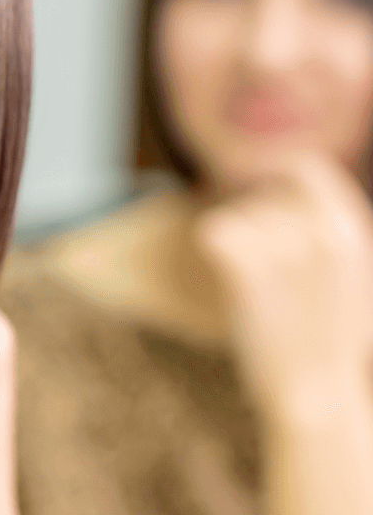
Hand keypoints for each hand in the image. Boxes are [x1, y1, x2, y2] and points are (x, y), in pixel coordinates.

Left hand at [196, 153, 372, 424]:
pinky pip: (212, 232)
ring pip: (236, 216)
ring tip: (265, 294)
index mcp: (351, 228)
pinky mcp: (247, 267)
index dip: (275, 174)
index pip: (304, 166)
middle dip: (255, 223)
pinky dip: (213, 252)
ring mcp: (284, 248)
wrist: (315, 399)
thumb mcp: (352, 271)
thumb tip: (291, 169)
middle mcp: (322, 232)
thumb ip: (328, 223)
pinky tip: (232, 284)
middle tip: (268, 275)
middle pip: (262, 196)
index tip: (257, 188)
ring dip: (239, 246)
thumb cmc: (328, 336)